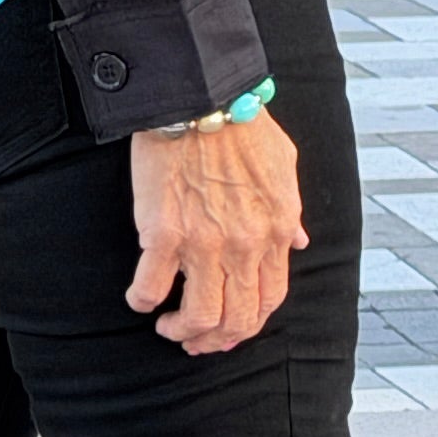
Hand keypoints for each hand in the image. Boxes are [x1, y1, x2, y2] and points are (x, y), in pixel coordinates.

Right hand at [125, 108, 304, 354]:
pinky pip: (151, 287)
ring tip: (168, 325)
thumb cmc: (242, 125)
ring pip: (199, 315)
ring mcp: (204, 243)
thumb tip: (298, 242)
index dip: (250, 324)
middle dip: (215, 340)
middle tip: (196, 339)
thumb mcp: (284, 166)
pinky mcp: (163, 233)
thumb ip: (292, 211)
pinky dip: (143, 300)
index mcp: (276, 229)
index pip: (270, 298)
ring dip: (182, 330)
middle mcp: (245, 245)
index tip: (232, 330)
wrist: (200, 96)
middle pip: (237, 318)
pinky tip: (139, 298)